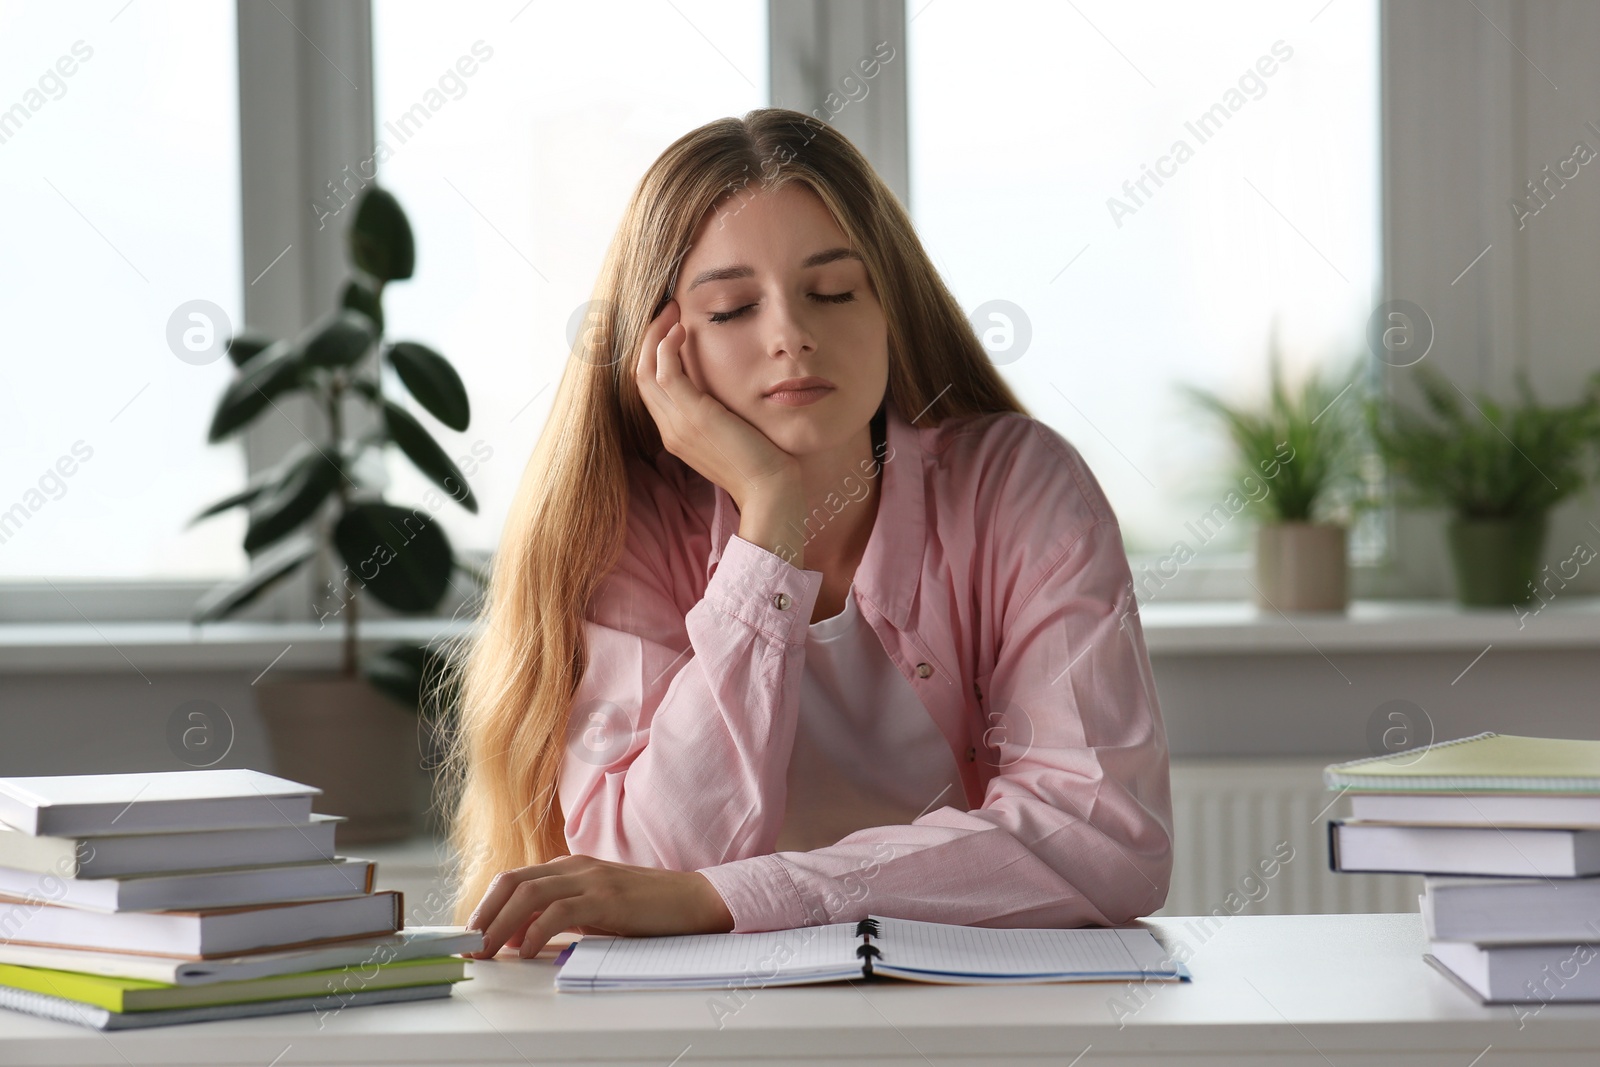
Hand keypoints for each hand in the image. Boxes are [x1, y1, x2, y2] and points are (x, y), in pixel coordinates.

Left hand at [459, 854, 735, 959]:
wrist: (694, 901)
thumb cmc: (647, 909)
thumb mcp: (597, 909)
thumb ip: (563, 914)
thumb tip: (521, 936)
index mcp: (571, 867)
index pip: (515, 879)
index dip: (487, 906)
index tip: (472, 934)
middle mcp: (575, 866)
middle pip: (512, 881)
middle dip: (484, 913)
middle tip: (469, 944)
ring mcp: (591, 879)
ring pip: (528, 893)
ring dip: (500, 924)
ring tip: (488, 950)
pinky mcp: (606, 897)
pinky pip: (558, 911)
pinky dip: (534, 932)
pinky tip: (526, 952)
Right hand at [635, 299, 801, 511]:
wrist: (770, 492)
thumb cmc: (763, 463)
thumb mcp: (735, 433)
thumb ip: (721, 412)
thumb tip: (726, 389)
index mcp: (677, 434)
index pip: (651, 387)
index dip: (654, 353)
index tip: (672, 327)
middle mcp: (670, 429)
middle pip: (641, 374)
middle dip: (650, 337)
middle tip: (669, 309)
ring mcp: (677, 424)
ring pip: (646, 370)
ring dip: (656, 335)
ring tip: (673, 311)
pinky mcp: (693, 417)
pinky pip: (665, 372)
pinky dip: (667, 346)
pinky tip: (683, 329)